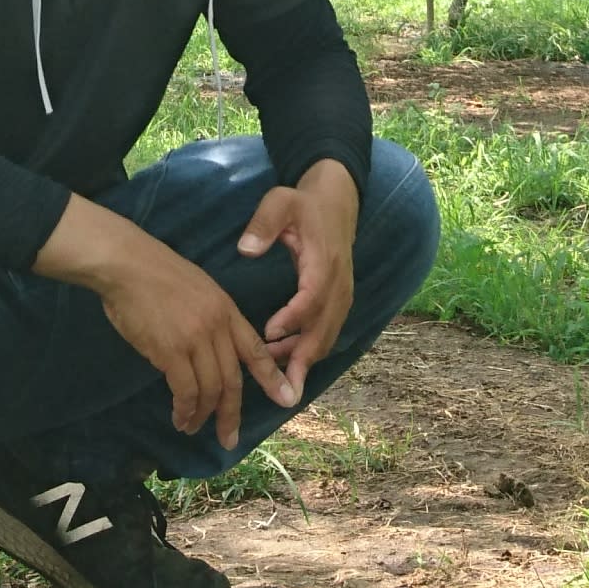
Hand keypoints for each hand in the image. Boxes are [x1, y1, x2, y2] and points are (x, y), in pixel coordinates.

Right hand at [34, 195, 295, 449]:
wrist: (126, 263)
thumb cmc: (154, 274)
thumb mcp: (197, 289)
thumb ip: (209, 320)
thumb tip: (207, 352)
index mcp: (226, 310)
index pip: (255, 350)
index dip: (271, 378)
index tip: (286, 400)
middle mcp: (217, 326)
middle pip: (233, 380)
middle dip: (232, 414)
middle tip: (229, 438)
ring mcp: (196, 338)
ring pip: (211, 389)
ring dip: (203, 415)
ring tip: (192, 427)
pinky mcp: (171, 350)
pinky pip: (185, 390)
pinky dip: (184, 409)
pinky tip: (179, 417)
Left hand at [238, 159, 358, 392]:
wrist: (337, 202)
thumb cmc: (303, 203)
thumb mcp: (281, 201)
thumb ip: (263, 223)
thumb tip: (245, 250)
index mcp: (324, 259)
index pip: (313, 296)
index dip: (294, 318)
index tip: (269, 334)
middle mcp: (339, 283)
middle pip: (325, 328)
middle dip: (303, 359)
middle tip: (280, 386)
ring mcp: (343, 295)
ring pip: (327, 336)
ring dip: (304, 359)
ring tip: (275, 379)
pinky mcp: (340, 301)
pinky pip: (327, 332)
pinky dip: (309, 350)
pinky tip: (284, 360)